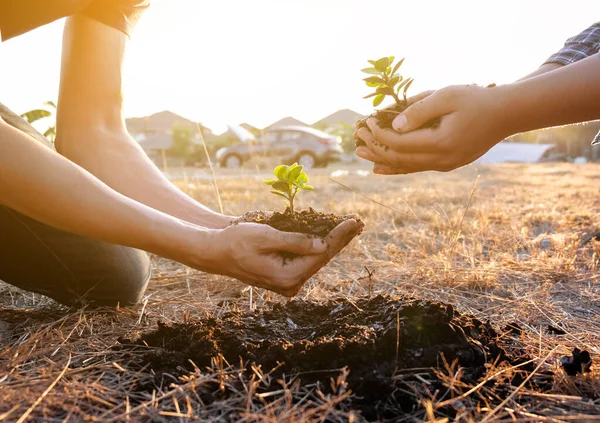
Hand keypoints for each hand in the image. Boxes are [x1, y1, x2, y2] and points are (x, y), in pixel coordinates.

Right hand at [209, 218, 363, 296]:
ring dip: (332, 242)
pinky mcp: (284, 276)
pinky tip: (330, 235)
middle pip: (322, 258)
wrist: (216, 252)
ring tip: (350, 228)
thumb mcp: (266, 237)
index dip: (339, 236)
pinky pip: (306, 259)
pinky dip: (318, 245)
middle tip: (359, 223)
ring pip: (316, 259)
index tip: (353, 221)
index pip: (321, 254)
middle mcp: (290, 284)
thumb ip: (295, 241)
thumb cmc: (237, 241)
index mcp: (287, 277)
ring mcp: (287, 282)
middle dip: (340, 239)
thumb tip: (323, 244)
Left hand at [356, 84, 511, 173]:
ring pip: (407, 167)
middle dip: (375, 150)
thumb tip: (393, 126)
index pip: (399, 143)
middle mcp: (442, 160)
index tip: (366, 122)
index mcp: (441, 143)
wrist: (506, 114)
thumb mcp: (446, 96)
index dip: (378, 134)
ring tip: (362, 156)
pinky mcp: (448, 164)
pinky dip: (398, 167)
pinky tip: (382, 168)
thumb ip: (419, 110)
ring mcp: (445, 165)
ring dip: (383, 161)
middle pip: (399, 159)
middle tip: (356, 142)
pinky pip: (417, 168)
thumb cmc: (476, 99)